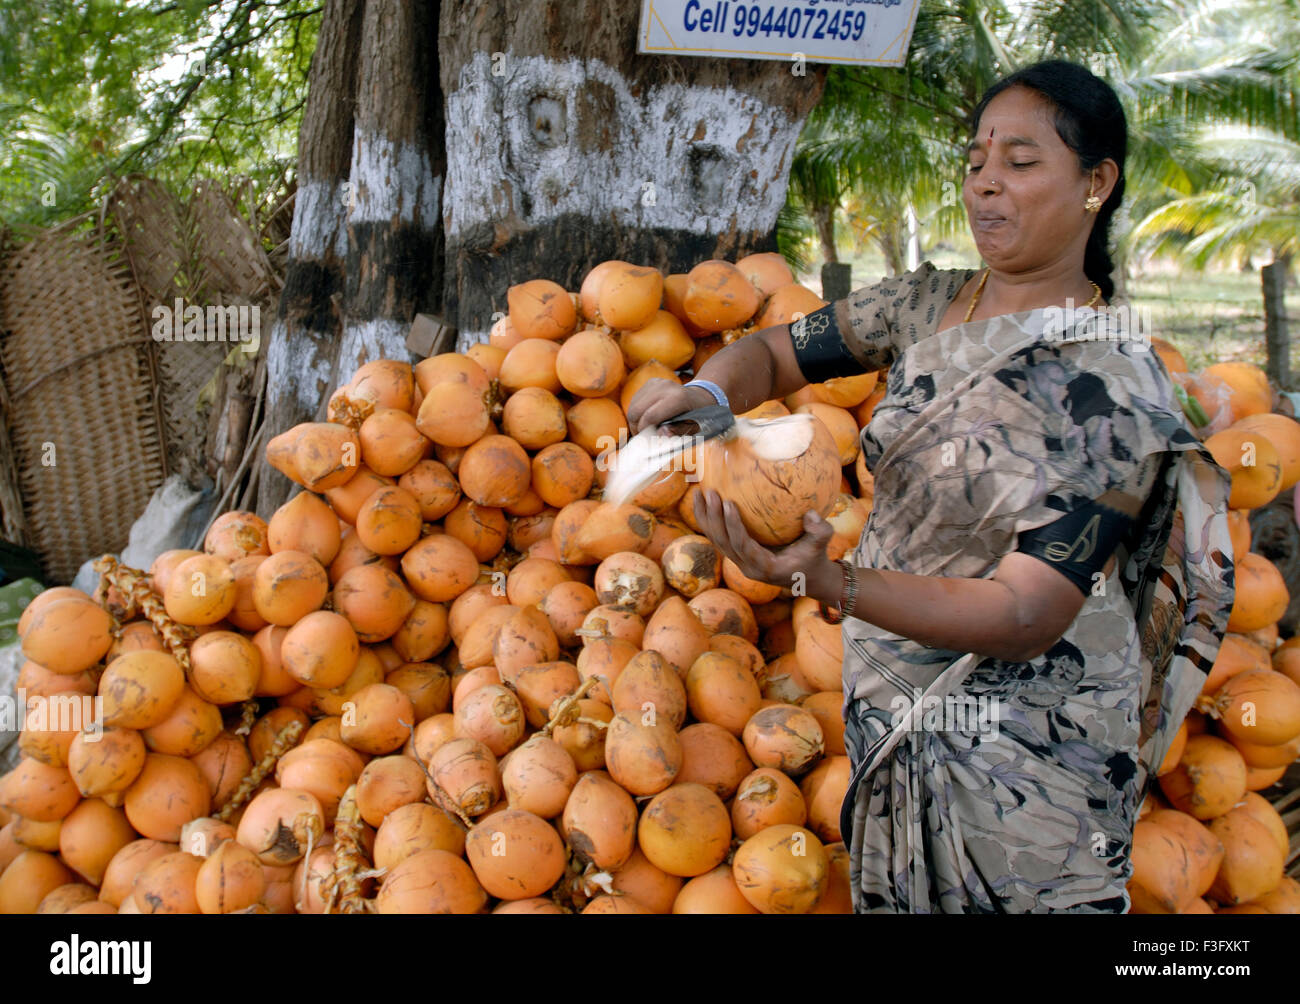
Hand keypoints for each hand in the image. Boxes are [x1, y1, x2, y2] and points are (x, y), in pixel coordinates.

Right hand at [626, 379, 717, 434]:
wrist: (701, 397)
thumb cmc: (698, 416)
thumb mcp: (693, 428)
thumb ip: (676, 431)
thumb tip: (660, 435)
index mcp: (678, 398)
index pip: (649, 417)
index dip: (644, 432)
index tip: (647, 441)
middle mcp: (666, 387)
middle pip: (636, 410)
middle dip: (636, 426)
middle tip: (643, 436)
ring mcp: (657, 382)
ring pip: (633, 405)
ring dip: (635, 419)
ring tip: (646, 427)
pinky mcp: (651, 382)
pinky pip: (635, 400)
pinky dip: (637, 411)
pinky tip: (647, 416)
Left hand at [692, 489, 840, 601]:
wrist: (808, 578)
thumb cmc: (814, 559)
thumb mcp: (821, 545)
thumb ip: (820, 531)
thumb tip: (810, 514)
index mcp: (765, 567)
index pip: (743, 546)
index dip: (733, 526)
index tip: (728, 504)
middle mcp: (747, 567)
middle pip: (723, 543)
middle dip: (713, 518)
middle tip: (710, 493)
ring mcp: (740, 562)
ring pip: (716, 540)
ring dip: (705, 518)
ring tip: (698, 493)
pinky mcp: (737, 555)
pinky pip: (719, 537)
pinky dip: (709, 520)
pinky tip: (703, 501)